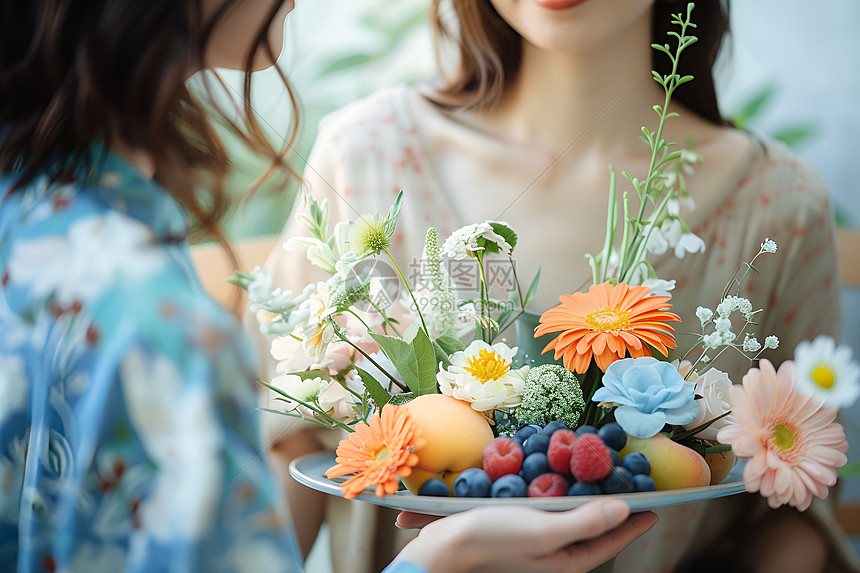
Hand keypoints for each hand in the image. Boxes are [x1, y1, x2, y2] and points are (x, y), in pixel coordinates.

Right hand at [391, 499, 656, 572]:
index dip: (634, 522)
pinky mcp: (518, 528)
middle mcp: (554, 554)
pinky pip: (546, 509)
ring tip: (598, 475)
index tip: (655, 505)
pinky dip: (556, 492)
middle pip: (592, 528)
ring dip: (585, 496)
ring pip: (570, 517)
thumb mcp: (543, 530)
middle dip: (612, 507)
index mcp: (567, 561)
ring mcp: (536, 542)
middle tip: (629, 483)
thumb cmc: (493, 540)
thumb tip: (624, 509)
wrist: (443, 546)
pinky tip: (554, 477)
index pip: (610, 540)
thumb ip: (584, 522)